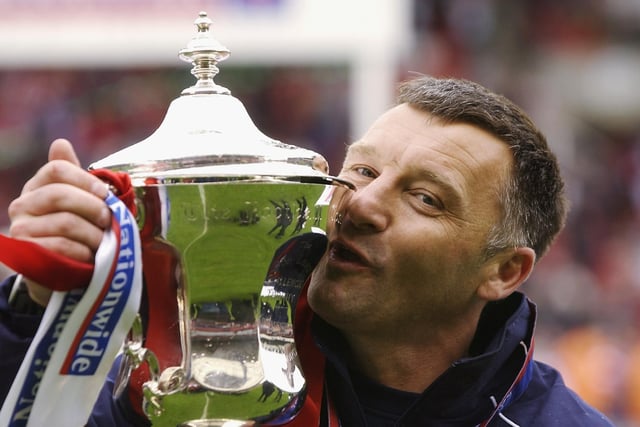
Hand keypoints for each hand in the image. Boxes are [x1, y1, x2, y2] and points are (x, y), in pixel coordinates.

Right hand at [8, 139, 111, 305]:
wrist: (60, 273)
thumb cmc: (76, 233)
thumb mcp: (79, 204)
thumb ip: (75, 178)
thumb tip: (60, 143)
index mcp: (37, 186)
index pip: (57, 169)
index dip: (85, 179)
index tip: (106, 194)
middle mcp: (22, 205)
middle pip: (60, 195)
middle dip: (93, 207)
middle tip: (109, 221)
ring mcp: (21, 230)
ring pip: (65, 223)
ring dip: (93, 234)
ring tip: (104, 242)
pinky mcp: (27, 255)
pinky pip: (61, 247)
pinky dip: (84, 252)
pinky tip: (91, 256)